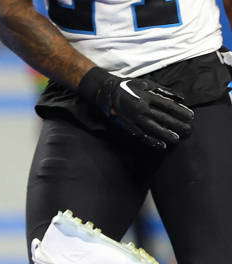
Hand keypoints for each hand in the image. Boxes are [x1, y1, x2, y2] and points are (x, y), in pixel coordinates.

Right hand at [78, 67, 193, 149]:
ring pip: (153, 129)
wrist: (108, 93)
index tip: (191, 116)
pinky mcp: (128, 126)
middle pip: (163, 118)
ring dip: (166, 134)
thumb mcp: (147, 84)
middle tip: (188, 129)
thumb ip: (164, 91)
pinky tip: (161, 145)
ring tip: (176, 139)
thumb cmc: (129, 86)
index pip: (168, 105)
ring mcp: (134, 118)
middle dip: (177, 124)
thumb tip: (180, 98)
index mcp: (147, 97)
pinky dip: (152, 140)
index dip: (180, 111)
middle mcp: (142, 108)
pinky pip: (142, 135)